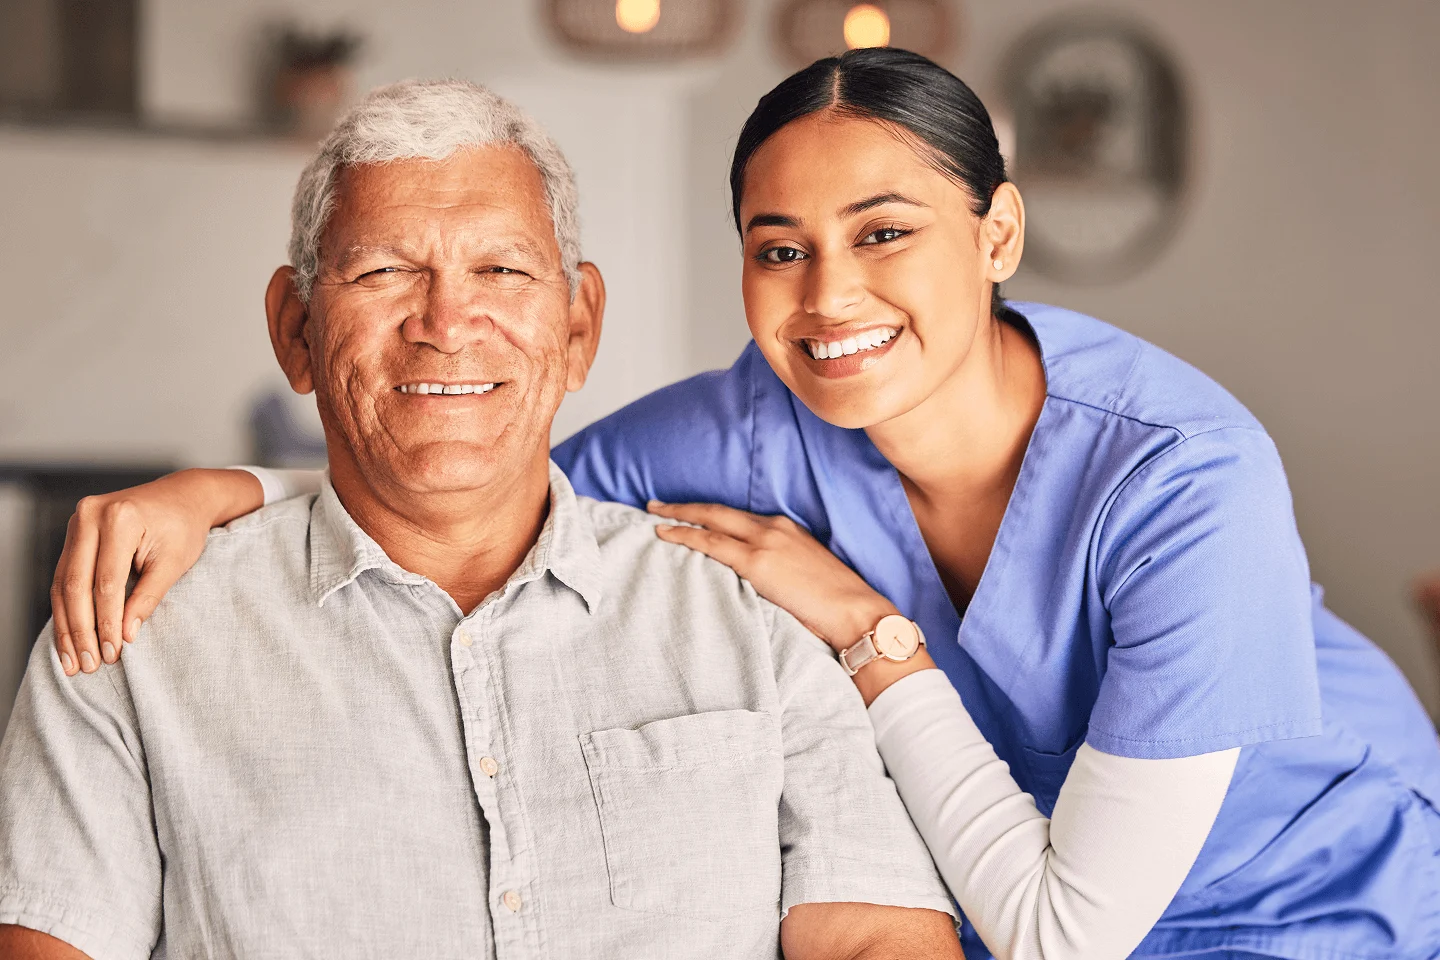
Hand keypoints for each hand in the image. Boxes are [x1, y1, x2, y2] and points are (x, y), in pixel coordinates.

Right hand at [50, 468, 262, 675]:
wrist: (183, 496)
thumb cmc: (184, 528)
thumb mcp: (174, 562)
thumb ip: (148, 597)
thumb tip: (126, 634)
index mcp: (119, 518)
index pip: (107, 582)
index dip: (107, 622)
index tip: (113, 653)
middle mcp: (90, 516)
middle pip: (76, 584)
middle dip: (81, 630)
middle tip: (87, 665)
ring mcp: (77, 521)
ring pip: (62, 583)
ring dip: (66, 625)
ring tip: (72, 660)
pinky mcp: (73, 532)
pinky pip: (63, 575)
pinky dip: (66, 608)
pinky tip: (67, 637)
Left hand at [647, 501, 899, 651]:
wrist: (855, 610)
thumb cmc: (835, 601)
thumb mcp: (804, 572)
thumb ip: (778, 566)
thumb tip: (754, 577)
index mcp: (786, 528)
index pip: (737, 517)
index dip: (709, 513)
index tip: (687, 512)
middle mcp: (773, 527)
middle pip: (717, 511)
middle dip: (684, 507)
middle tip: (655, 505)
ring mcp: (765, 542)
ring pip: (710, 523)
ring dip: (679, 520)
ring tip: (654, 520)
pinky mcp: (758, 561)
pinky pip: (711, 544)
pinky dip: (686, 537)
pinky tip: (666, 537)